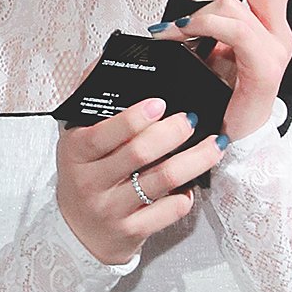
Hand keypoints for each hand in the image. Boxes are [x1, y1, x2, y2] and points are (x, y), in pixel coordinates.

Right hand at [55, 93, 228, 265]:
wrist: (79, 233)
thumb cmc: (85, 176)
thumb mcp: (77, 140)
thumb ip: (93, 104)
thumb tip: (111, 59)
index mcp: (76, 152)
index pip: (104, 133)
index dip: (135, 118)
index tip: (160, 103)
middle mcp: (91, 182)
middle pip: (139, 153)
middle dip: (173, 132)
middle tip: (192, 118)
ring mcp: (112, 209)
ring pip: (163, 180)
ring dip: (196, 159)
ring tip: (214, 144)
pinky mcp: (132, 231)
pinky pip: (169, 210)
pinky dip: (187, 194)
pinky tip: (192, 183)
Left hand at [163, 0, 291, 141]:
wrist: (221, 140)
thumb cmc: (214, 94)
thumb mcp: (208, 47)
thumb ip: (208, 17)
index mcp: (267, 20)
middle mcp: (278, 30)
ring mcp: (276, 49)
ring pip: (242, 1)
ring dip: (198, 9)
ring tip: (172, 29)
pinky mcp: (266, 69)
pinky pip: (237, 31)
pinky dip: (201, 27)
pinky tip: (179, 37)